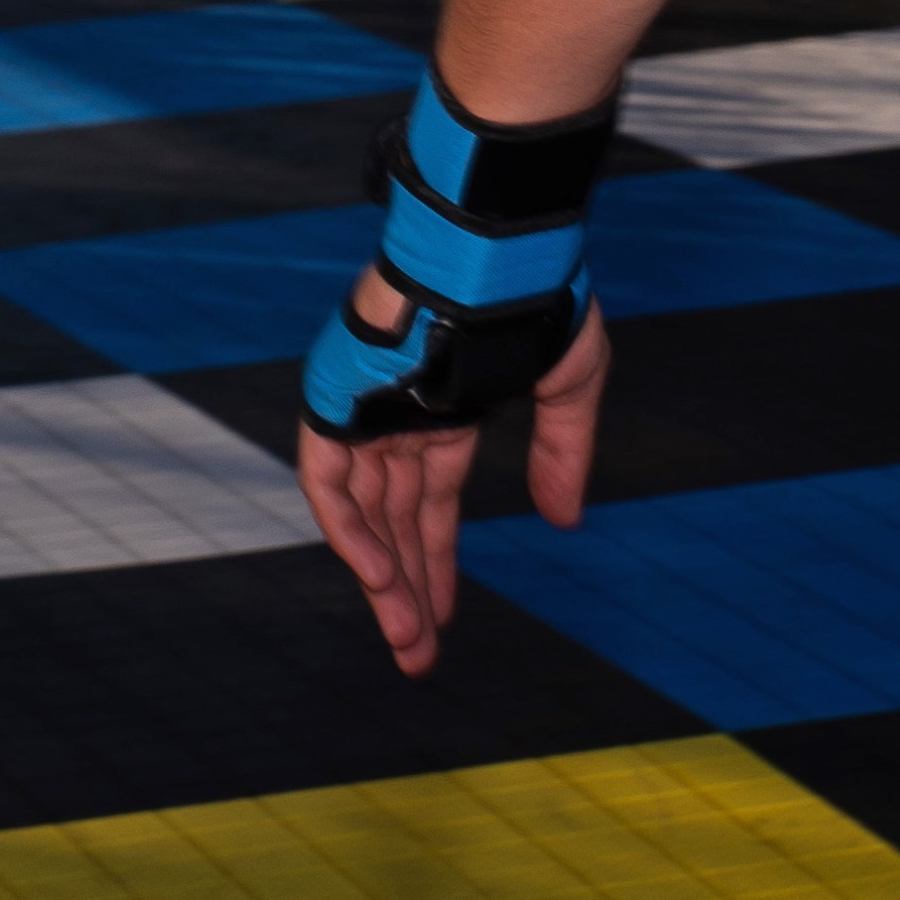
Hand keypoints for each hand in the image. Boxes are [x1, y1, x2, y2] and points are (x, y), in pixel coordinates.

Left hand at [296, 274, 609, 673]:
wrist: (497, 244)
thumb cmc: (535, 295)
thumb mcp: (569, 382)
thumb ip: (563, 452)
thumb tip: (565, 521)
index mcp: (446, 411)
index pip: (431, 506)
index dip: (437, 563)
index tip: (444, 620)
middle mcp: (398, 419)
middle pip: (394, 523)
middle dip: (408, 590)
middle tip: (417, 655)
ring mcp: (363, 411)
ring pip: (361, 514)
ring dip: (382, 576)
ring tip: (407, 634)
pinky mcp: (335, 403)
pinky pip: (331, 483)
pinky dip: (350, 531)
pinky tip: (379, 576)